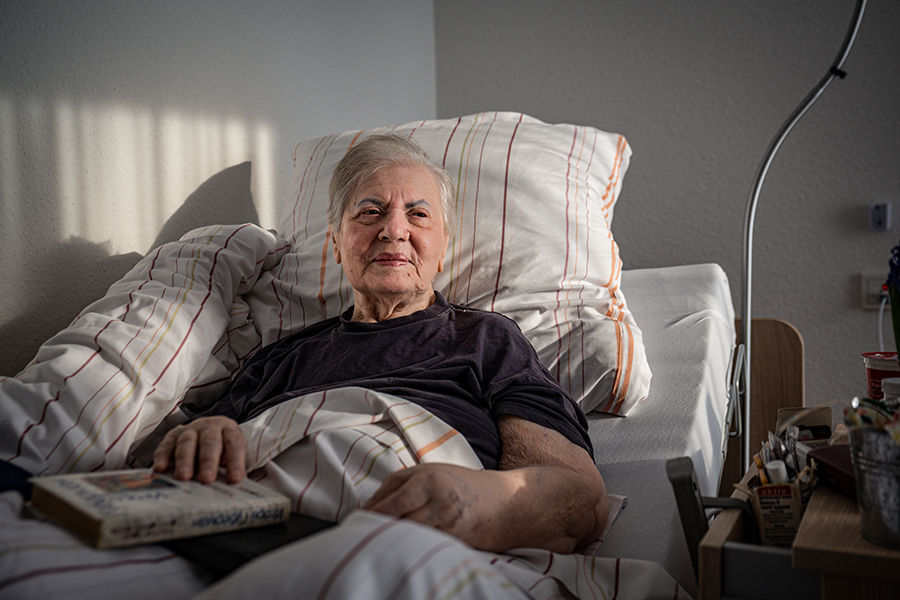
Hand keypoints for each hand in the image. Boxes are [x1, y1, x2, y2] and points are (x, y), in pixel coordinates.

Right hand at [152, 416, 246, 482]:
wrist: (209, 430)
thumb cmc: (222, 448)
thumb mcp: (231, 454)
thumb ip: (231, 468)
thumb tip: (232, 487)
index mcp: (229, 430)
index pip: (234, 444)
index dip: (235, 461)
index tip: (235, 478)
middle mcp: (209, 427)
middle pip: (210, 442)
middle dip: (208, 462)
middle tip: (207, 479)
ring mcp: (190, 429)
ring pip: (187, 442)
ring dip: (185, 460)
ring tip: (184, 477)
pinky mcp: (173, 435)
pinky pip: (166, 445)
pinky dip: (163, 456)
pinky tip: (161, 469)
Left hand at [363, 463, 493, 548]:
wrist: (503, 503)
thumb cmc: (461, 483)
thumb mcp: (428, 471)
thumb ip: (396, 485)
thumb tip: (367, 506)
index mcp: (428, 481)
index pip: (390, 505)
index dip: (369, 516)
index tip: (353, 521)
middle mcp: (438, 503)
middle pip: (397, 524)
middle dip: (378, 530)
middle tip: (361, 534)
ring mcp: (448, 526)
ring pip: (410, 538)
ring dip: (393, 541)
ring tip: (379, 542)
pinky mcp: (455, 544)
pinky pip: (426, 547)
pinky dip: (412, 547)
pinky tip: (403, 548)